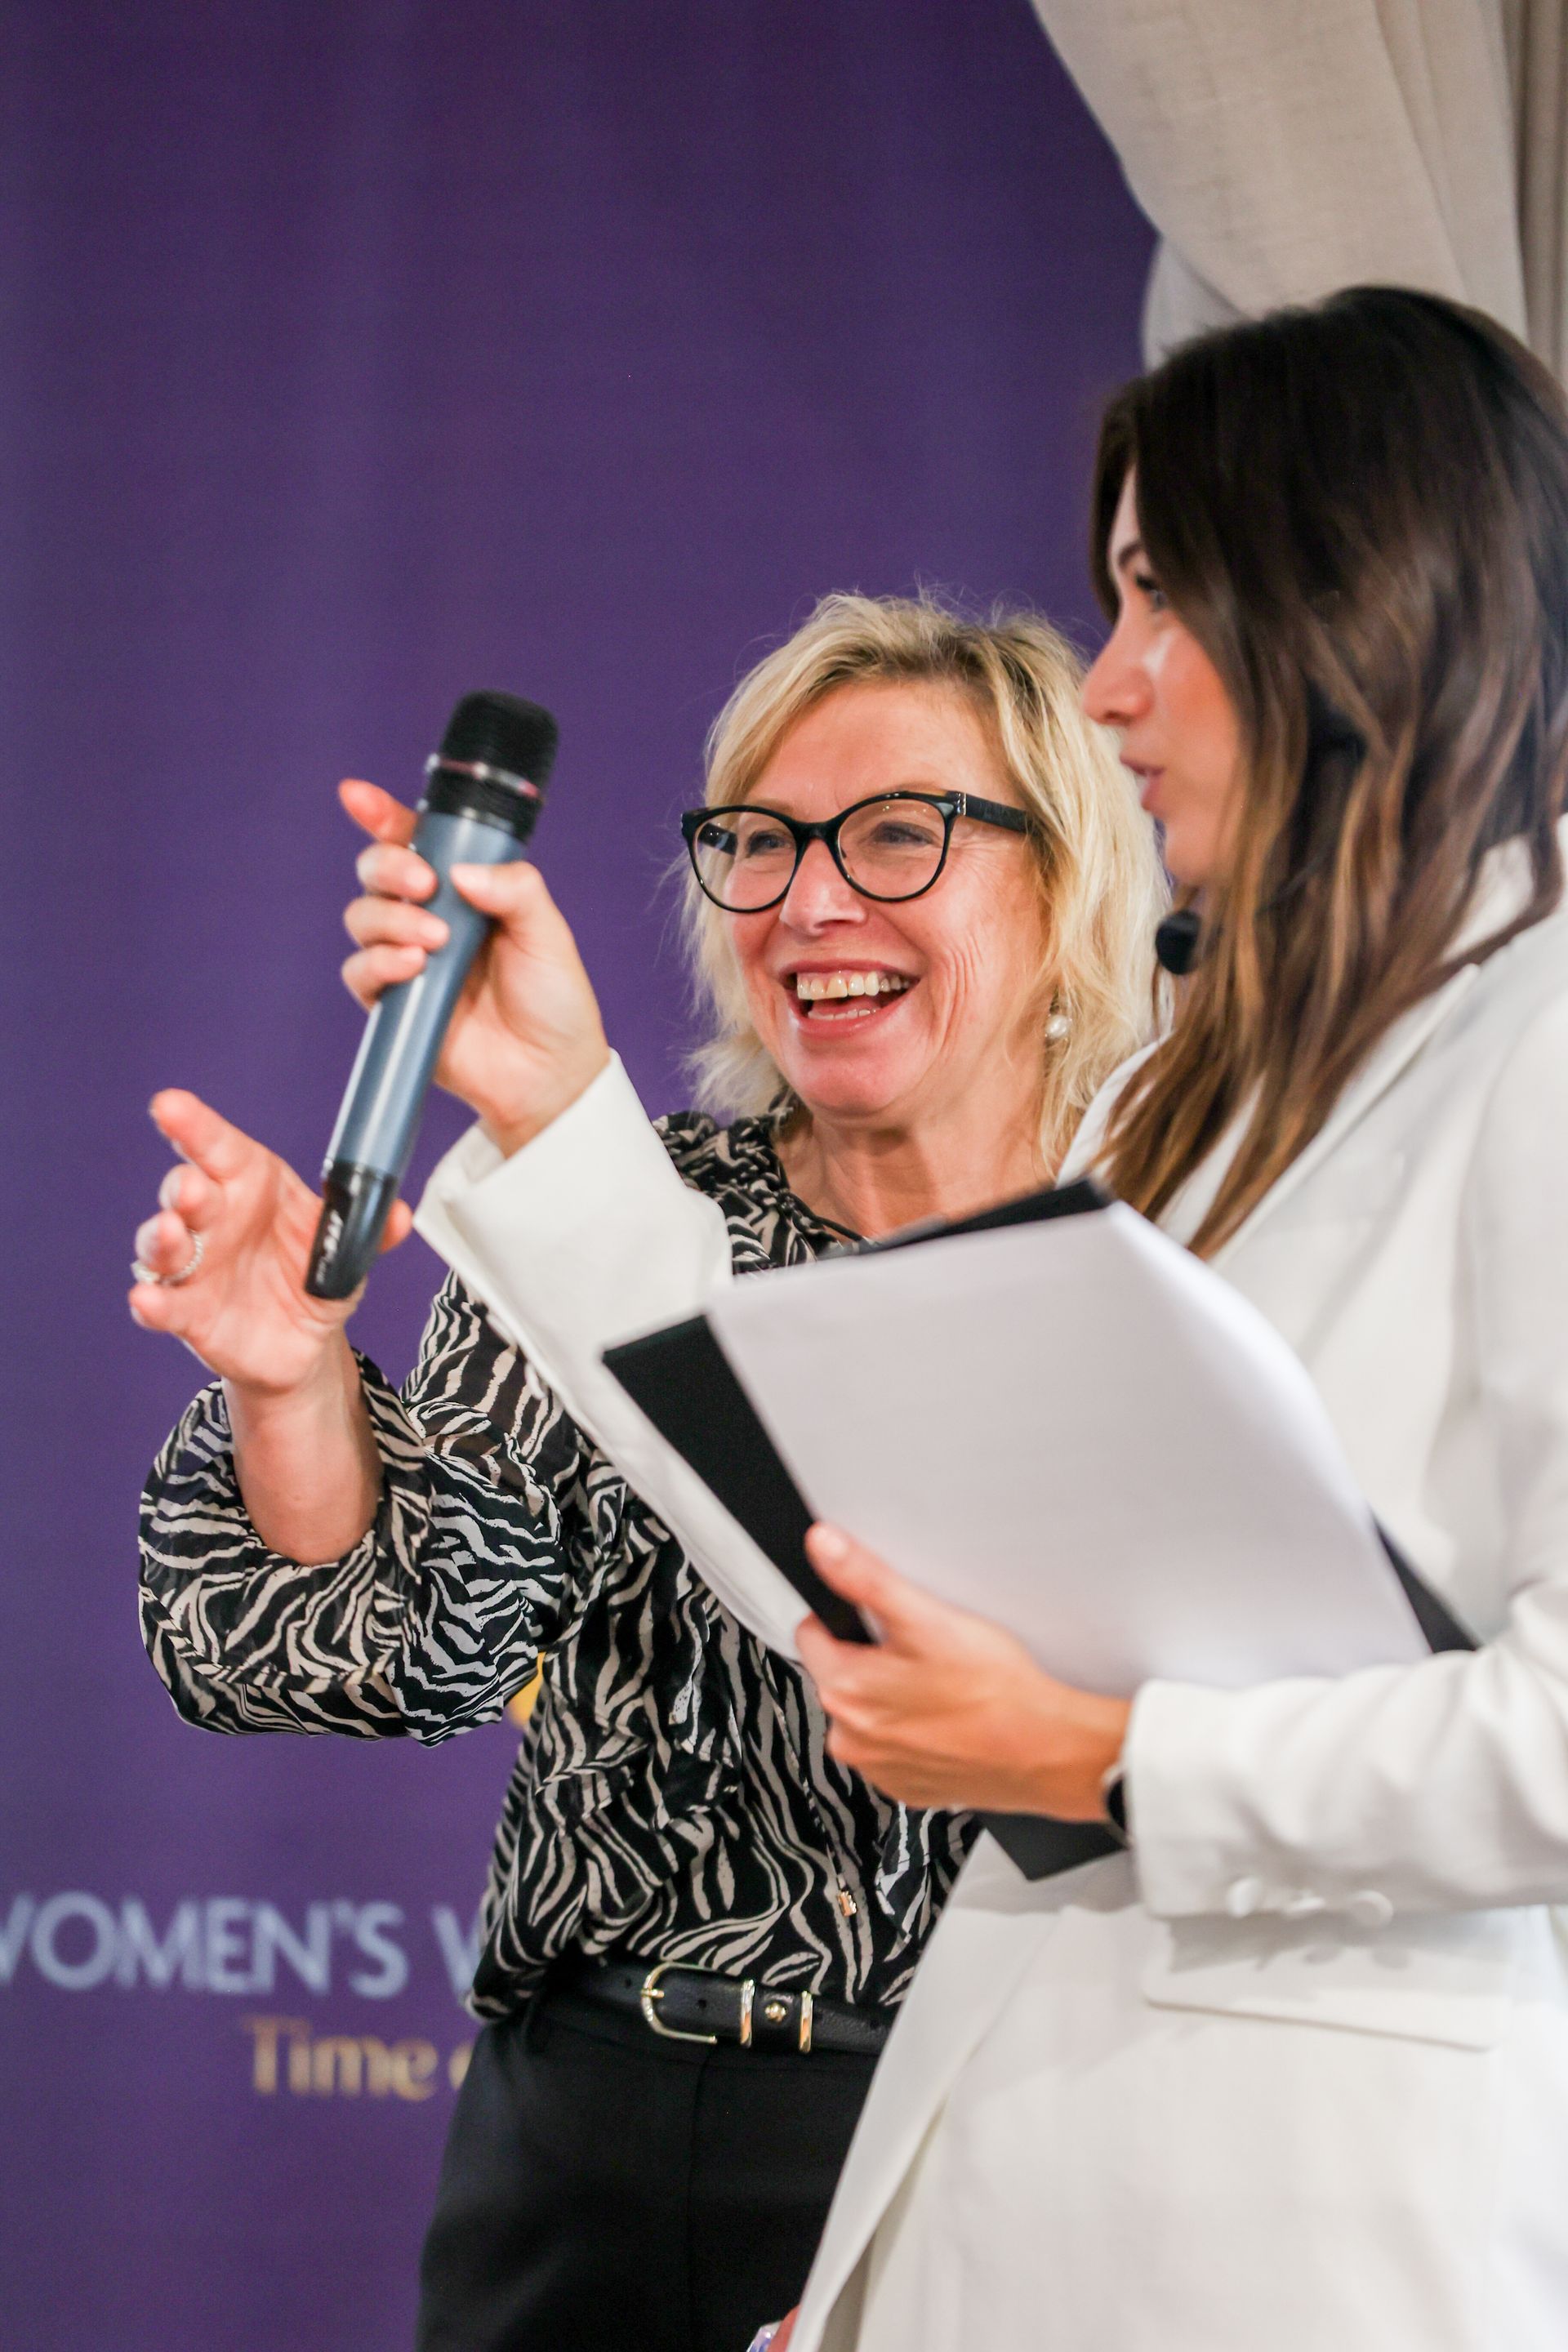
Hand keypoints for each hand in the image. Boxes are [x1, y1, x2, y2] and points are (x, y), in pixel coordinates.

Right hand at [128, 1088, 410, 1393]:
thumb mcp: (349, 1251)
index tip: (169, 1105)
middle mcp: (216, 1220)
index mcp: (254, 1186)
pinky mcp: (187, 1314)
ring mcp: (195, 1267)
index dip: (194, 1125)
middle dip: (184, 1187)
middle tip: (194, 1188)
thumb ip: (372, 1230)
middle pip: (186, 1191)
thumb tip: (401, 1213)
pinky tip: (147, 1299)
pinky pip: (163, 1304)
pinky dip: (153, 1301)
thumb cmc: (315, 1275)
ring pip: (162, 1244)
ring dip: (161, 1237)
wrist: (304, 1343)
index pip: (220, 1148)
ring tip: (172, 1232)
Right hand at [339, 778, 610, 1153]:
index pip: (415, 839)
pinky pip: (359, 972)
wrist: (549, 1072)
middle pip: (377, 871)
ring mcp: (407, 958)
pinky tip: (412, 967)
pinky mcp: (392, 1003)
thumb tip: (460, 872)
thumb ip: (514, 888)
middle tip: (425, 885)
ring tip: (434, 941)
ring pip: (362, 916)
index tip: (357, 797)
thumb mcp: (548, 932)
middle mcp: (428, 915)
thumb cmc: (553, 998)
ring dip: (390, 918)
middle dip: (389, 866)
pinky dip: (378, 963)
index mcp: (464, 888)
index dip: (381, 815)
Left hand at [795, 1526, 1130, 1817]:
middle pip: (841, 1674)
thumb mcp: (927, 1618)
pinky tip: (950, 1719)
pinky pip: (894, 1746)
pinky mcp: (906, 1787)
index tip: (884, 1619)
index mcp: (843, 1690)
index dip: (848, 1616)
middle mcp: (849, 1738)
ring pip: (868, 1712)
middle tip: (925, 1651)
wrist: (1046, 1751)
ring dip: (893, 1697)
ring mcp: (878, 1768)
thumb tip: (822, 1545)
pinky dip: (914, 1732)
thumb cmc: (994, 1690)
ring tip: (942, 1686)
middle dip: (874, 1658)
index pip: (813, 1632)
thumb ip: (865, 1577)